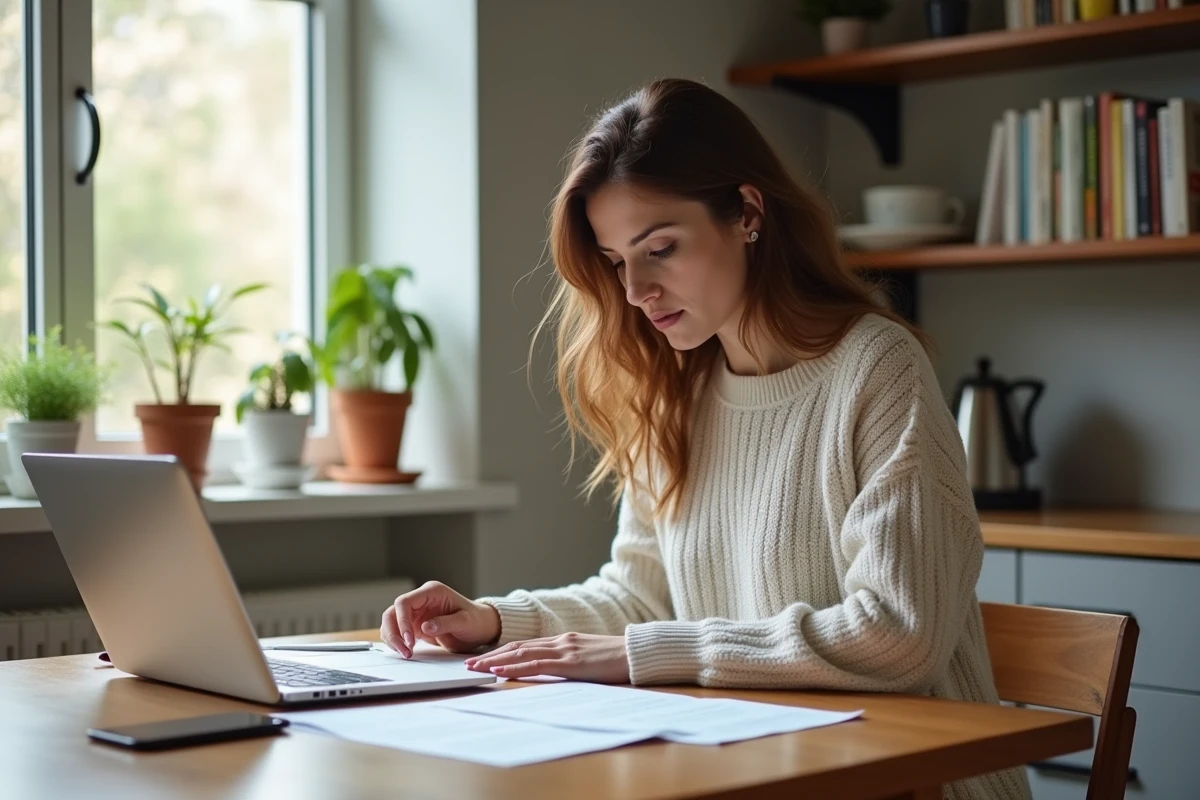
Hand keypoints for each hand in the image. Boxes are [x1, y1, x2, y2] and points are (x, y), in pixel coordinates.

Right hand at [380, 581, 500, 657]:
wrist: (480, 628)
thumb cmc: (476, 620)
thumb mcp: (465, 622)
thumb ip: (445, 623)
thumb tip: (425, 627)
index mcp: (432, 592)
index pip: (405, 602)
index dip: (402, 621)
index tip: (409, 640)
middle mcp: (420, 600)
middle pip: (393, 612)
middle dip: (394, 632)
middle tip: (404, 651)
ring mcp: (416, 613)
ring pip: (391, 622)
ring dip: (393, 638)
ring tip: (406, 653)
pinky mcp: (414, 626)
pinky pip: (397, 632)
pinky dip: (396, 642)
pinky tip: (405, 651)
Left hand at [464, 632, 629, 682]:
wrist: (638, 653)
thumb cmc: (618, 660)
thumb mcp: (589, 658)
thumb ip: (570, 661)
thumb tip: (555, 672)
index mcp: (564, 640)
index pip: (525, 645)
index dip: (502, 651)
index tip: (483, 658)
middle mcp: (560, 641)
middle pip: (517, 647)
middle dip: (491, 656)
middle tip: (467, 663)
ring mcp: (565, 650)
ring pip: (522, 654)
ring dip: (495, 661)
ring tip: (475, 668)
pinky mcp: (571, 662)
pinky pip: (537, 665)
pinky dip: (515, 668)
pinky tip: (500, 671)